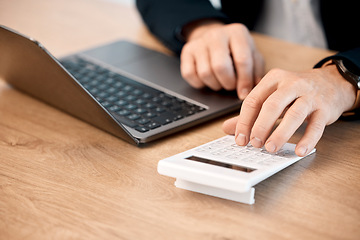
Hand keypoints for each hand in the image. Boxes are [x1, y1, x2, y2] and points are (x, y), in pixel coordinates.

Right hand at [180, 20, 263, 98]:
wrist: (214, 37)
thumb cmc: (235, 49)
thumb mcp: (252, 54)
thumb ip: (257, 70)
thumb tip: (254, 88)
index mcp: (237, 33)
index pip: (242, 60)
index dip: (244, 81)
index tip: (244, 94)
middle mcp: (216, 35)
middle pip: (220, 67)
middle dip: (228, 83)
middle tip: (231, 85)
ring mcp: (199, 43)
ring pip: (205, 73)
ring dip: (215, 84)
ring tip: (220, 81)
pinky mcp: (186, 52)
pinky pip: (189, 74)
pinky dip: (199, 83)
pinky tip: (207, 80)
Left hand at [222, 64, 356, 155]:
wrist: (332, 83)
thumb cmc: (296, 92)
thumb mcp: (272, 96)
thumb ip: (250, 112)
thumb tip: (226, 128)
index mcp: (273, 79)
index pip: (253, 100)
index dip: (244, 121)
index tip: (240, 139)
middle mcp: (291, 84)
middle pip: (272, 105)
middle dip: (260, 126)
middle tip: (254, 144)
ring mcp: (310, 95)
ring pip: (294, 114)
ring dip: (281, 133)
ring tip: (271, 149)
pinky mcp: (325, 108)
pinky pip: (316, 125)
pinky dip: (308, 139)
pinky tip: (299, 151)